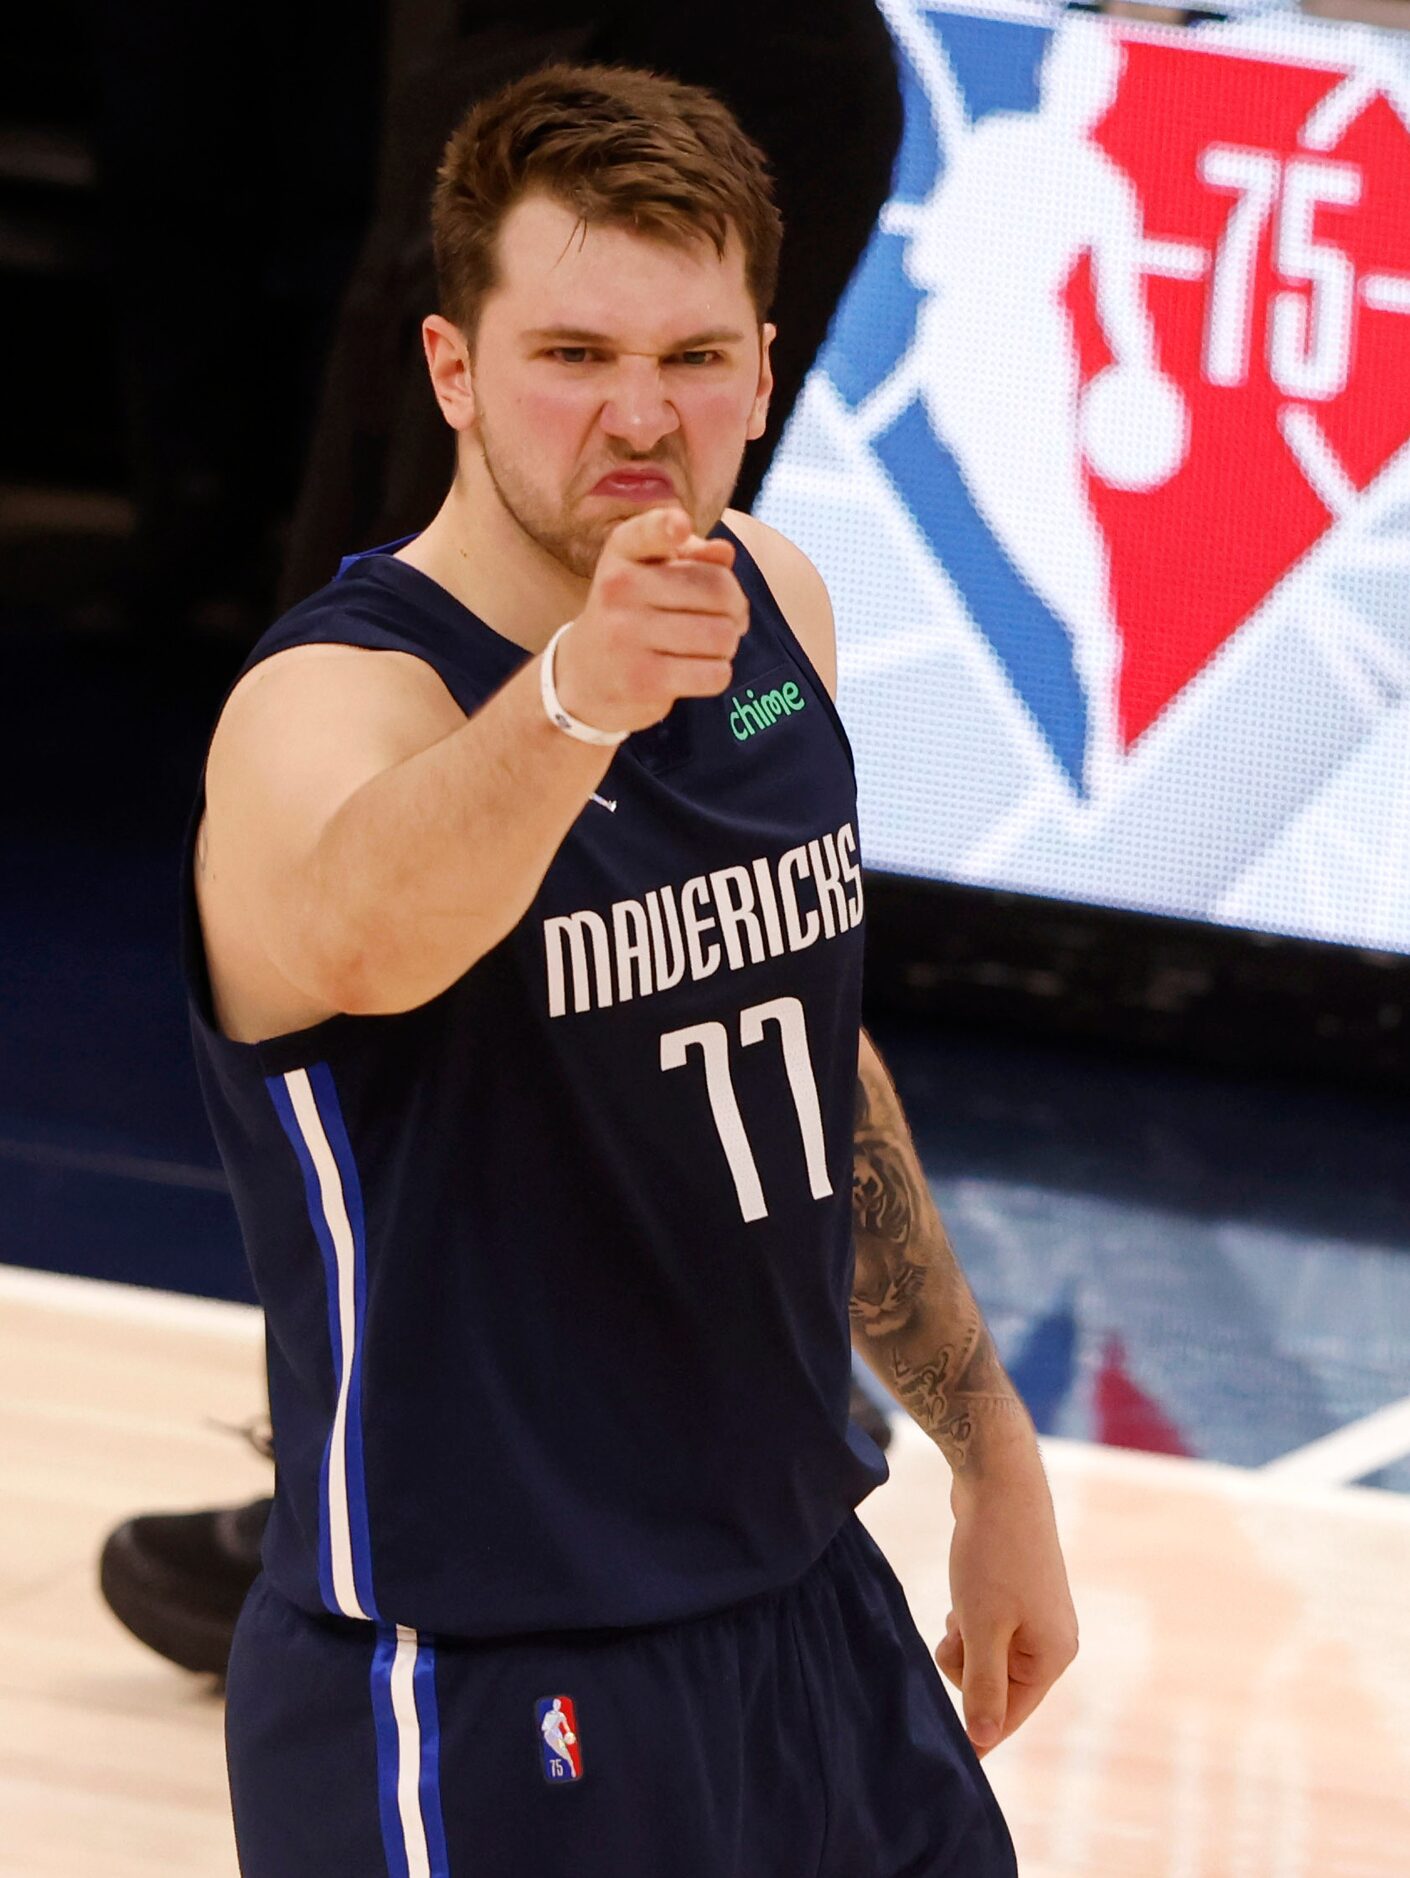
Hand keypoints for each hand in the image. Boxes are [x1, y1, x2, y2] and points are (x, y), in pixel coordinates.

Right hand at [554, 505, 748, 734]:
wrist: (586, 673)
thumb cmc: (636, 613)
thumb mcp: (654, 573)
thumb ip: (692, 556)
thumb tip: (724, 553)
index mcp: (622, 552)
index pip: (647, 533)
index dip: (667, 527)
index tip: (679, 526)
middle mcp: (618, 589)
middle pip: (718, 590)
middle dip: (735, 608)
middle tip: (726, 618)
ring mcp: (626, 635)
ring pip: (722, 636)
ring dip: (727, 644)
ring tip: (709, 646)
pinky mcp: (643, 681)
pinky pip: (715, 674)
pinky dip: (718, 673)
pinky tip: (699, 670)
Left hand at [935, 1455, 1078, 1758]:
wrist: (999, 1480)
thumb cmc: (993, 1555)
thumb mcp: (982, 1626)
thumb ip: (984, 1686)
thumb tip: (983, 1739)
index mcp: (1053, 1655)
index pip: (1010, 1715)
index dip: (977, 1728)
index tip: (949, 1750)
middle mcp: (1051, 1639)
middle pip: (995, 1685)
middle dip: (966, 1663)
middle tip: (957, 1626)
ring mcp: (1036, 1613)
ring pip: (984, 1653)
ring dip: (963, 1637)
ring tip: (961, 1601)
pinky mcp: (1016, 1591)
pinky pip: (984, 1626)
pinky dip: (966, 1615)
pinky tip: (964, 1588)